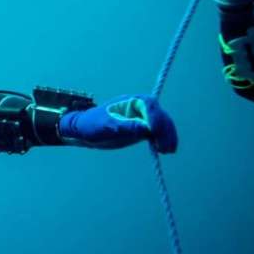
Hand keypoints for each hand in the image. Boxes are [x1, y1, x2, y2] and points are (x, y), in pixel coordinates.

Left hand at [59, 95, 177, 153]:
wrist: (85, 130)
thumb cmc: (92, 124)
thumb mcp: (105, 125)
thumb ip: (124, 126)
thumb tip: (145, 128)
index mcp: (131, 102)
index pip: (149, 106)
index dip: (155, 117)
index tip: (154, 131)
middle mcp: (140, 108)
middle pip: (160, 115)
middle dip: (165, 130)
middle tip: (165, 146)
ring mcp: (143, 119)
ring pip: (162, 124)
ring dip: (168, 136)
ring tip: (167, 150)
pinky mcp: (143, 130)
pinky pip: (158, 133)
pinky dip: (164, 140)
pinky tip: (166, 150)